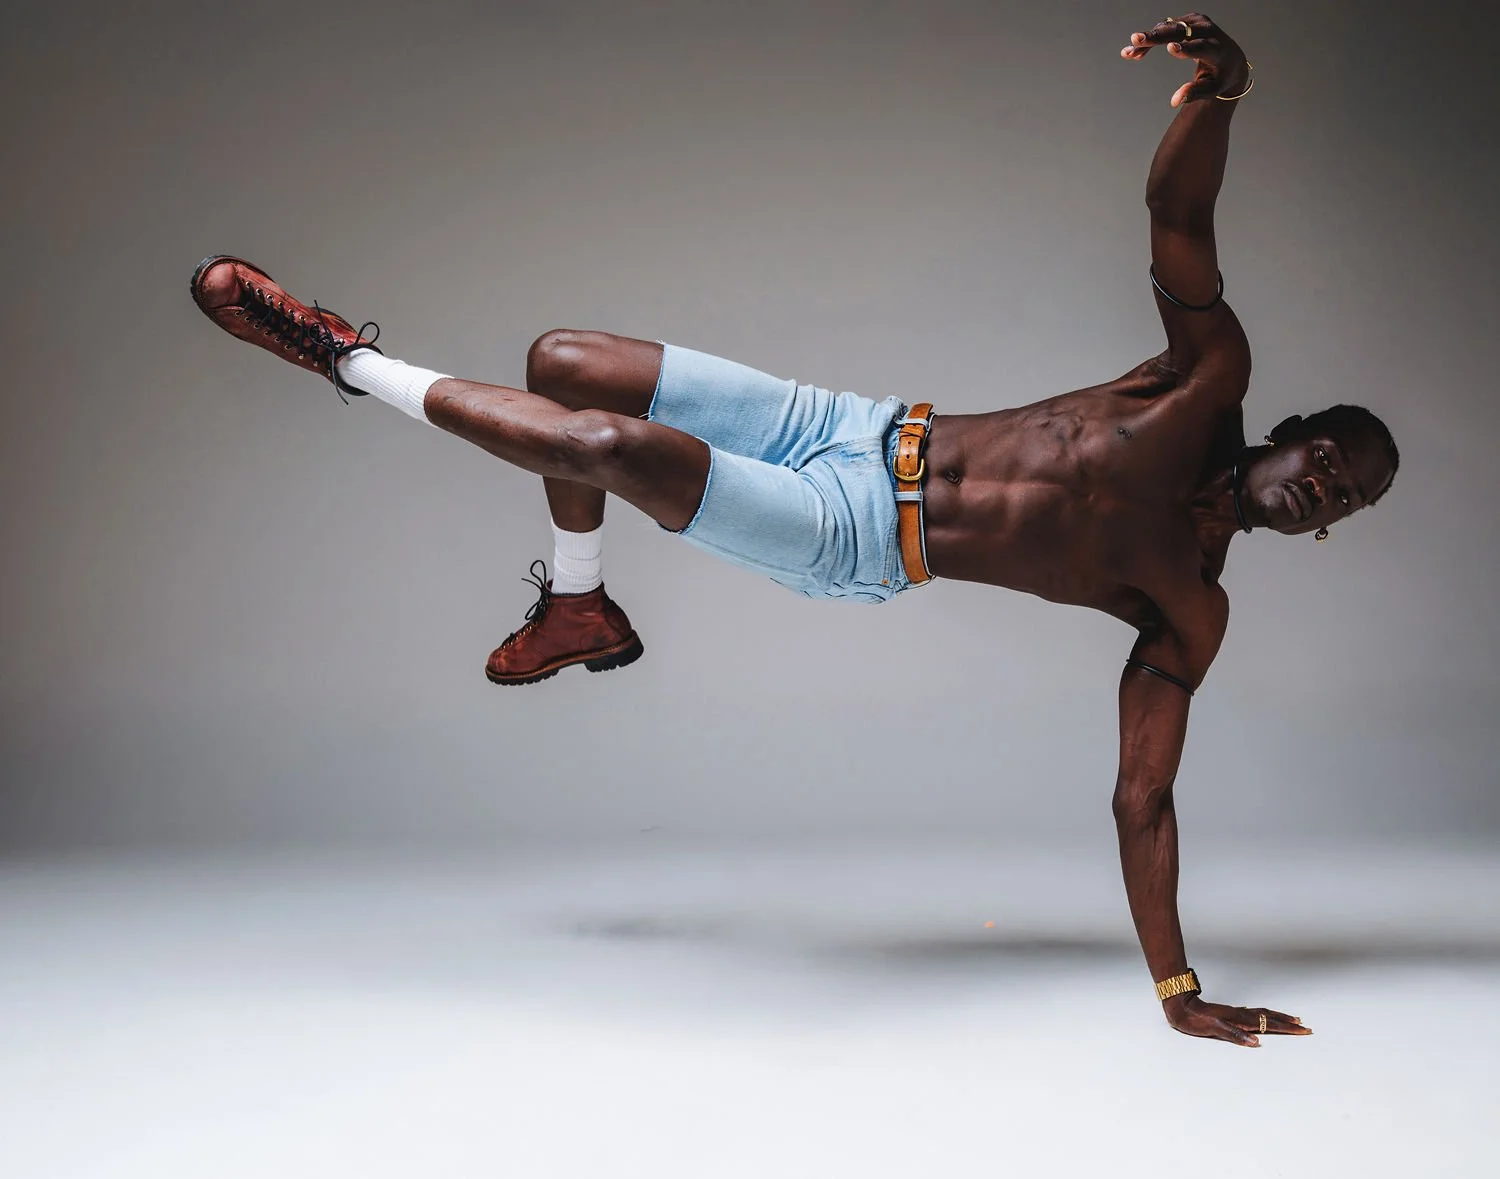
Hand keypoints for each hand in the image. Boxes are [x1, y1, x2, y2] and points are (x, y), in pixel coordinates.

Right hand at [1120, 13, 1249, 106]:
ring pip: (1169, 27)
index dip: (1186, 48)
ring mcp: (1199, 22)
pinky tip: (1138, 50)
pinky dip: (1152, 37)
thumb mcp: (1212, 89)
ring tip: (1129, 53)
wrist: (1231, 56)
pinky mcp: (1190, 19)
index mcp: (1217, 50)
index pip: (1201, 47)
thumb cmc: (1219, 77)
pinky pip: (1168, 26)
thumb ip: (1195, 93)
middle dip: (1156, 37)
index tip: (1170, 48)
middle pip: (1180, 32)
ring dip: (1148, 39)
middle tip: (1135, 40)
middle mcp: (1209, 31)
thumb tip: (1175, 101)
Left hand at [1163, 993, 1311, 1045]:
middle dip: (1288, 1023)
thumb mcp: (1213, 1029)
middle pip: (1269, 1017)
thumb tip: (1256, 1042)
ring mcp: (1235, 1013)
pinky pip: (1253, 1014)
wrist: (1179, 1006)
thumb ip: (1235, 1035)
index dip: (1287, 1028)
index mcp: (1240, 1019)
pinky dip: (1264, 1016)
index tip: (1303, 1030)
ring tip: (1291, 1019)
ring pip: (1262, 1014)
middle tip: (1305, 1026)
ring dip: (1278, 1017)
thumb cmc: (1194, 1020)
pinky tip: (1262, 1016)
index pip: (1269, 1024)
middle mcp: (1240, 1015)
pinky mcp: (1229, 1013)